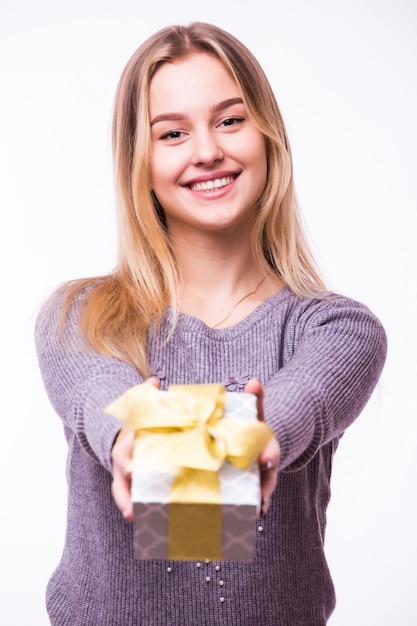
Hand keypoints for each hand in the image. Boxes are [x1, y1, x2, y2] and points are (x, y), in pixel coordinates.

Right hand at [111, 376, 159, 521]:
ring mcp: (122, 474)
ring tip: (134, 516)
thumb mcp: (139, 406)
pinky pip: (127, 497)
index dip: (129, 458)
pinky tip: (139, 518)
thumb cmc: (136, 421)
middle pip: (121, 475)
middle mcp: (121, 460)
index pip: (125, 450)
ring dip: (127, 503)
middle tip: (136, 501)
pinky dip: (131, 507)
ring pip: (120, 490)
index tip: (135, 469)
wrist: (117, 433)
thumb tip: (154, 380)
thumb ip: (147, 394)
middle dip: (127, 487)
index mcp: (126, 441)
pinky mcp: (127, 485)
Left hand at [244, 378, 279, 515]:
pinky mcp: (245, 493)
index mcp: (268, 450)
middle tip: (259, 499)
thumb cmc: (253, 430)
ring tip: (246, 515)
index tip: (265, 460)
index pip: (271, 455)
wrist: (256, 447)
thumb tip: (254, 381)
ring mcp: (256, 483)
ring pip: (256, 497)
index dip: (268, 458)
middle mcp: (264, 470)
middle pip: (266, 482)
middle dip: (263, 489)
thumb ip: (256, 399)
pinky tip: (229, 521)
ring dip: (252, 506)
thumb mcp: (256, 413)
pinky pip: (244, 506)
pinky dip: (240, 513)